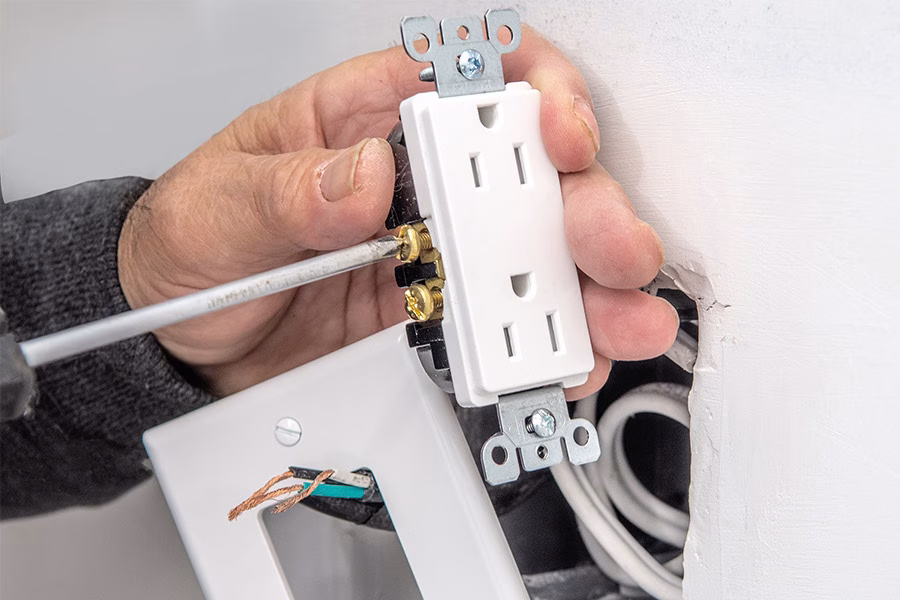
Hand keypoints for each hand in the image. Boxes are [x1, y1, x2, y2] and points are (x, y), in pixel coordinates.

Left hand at [118, 25, 677, 397]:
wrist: (183, 345)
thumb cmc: (195, 248)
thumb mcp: (218, 208)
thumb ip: (287, 190)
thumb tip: (361, 176)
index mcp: (367, 122)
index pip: (469, 76)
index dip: (531, 88)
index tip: (555, 131)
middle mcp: (419, 185)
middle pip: (528, 173)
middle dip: (585, 203)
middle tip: (609, 243)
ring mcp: (438, 255)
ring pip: (536, 253)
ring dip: (590, 284)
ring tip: (620, 316)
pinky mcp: (440, 320)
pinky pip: (508, 326)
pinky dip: (550, 344)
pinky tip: (574, 358)